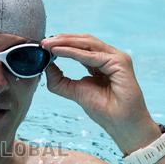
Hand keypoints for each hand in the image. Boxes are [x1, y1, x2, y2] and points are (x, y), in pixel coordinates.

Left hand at [42, 33, 159, 152]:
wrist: (121, 124)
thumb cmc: (103, 110)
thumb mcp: (74, 91)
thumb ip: (60, 79)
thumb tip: (45, 65)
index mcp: (101, 62)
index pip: (80, 47)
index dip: (62, 44)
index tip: (43, 45)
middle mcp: (110, 57)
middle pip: (84, 41)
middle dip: (62, 39)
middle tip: (43, 42)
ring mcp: (116, 58)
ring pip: (88, 43)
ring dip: (66, 42)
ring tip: (48, 44)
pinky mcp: (120, 62)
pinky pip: (92, 55)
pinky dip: (73, 52)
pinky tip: (59, 51)